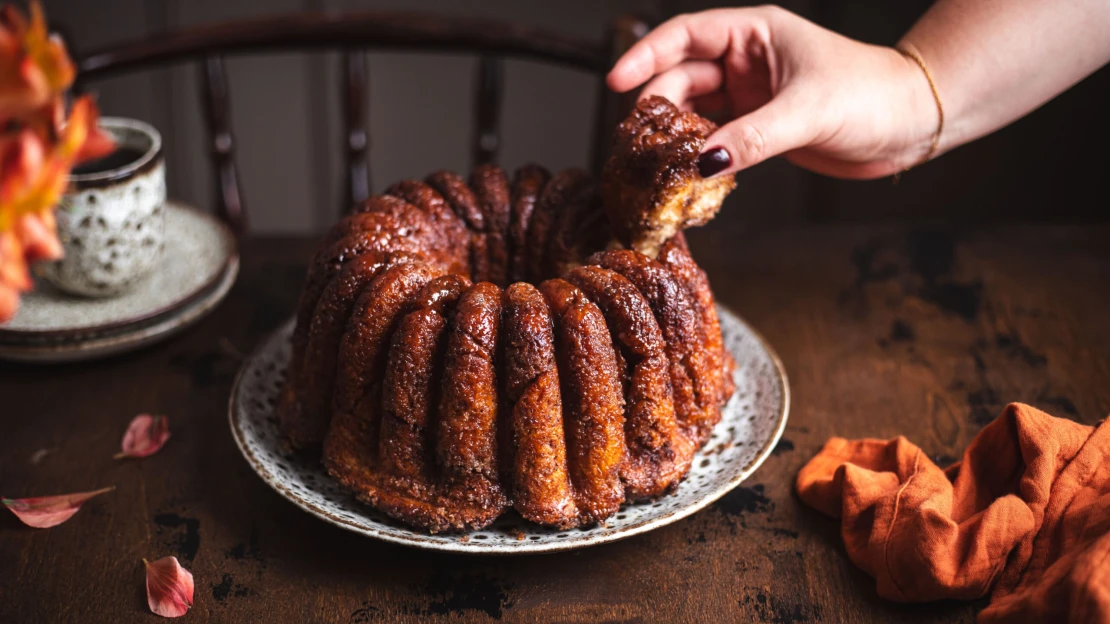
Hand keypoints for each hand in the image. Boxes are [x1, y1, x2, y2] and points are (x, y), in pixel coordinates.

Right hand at [607, 6, 937, 178]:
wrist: (913, 124)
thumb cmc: (873, 95)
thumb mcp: (807, 112)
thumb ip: (752, 138)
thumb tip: (702, 163)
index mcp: (755, 35)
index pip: (686, 36)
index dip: (647, 56)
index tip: (617, 81)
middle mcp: (747, 62)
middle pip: (682, 79)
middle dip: (658, 107)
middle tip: (639, 141)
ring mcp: (751, 97)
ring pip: (695, 114)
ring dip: (677, 138)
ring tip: (659, 165)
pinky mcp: (759, 130)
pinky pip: (716, 141)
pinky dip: (701, 158)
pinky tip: (691, 177)